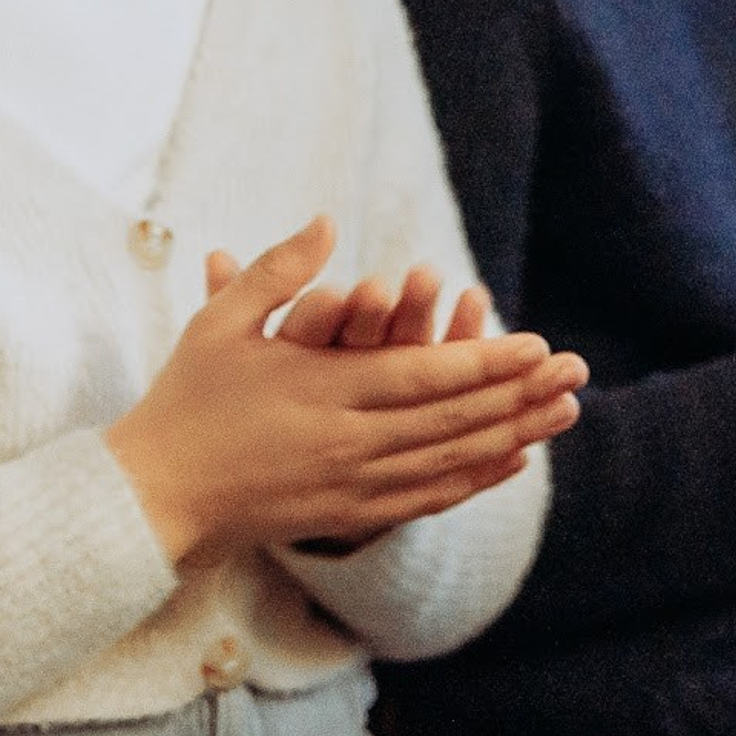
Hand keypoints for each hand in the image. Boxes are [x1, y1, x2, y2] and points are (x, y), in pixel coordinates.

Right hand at [104, 220, 585, 565]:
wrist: (159, 493)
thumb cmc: (188, 397)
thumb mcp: (222, 321)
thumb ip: (279, 271)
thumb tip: (328, 220)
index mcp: (322, 391)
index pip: (423, 376)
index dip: (484, 362)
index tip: (536, 344)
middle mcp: (349, 443)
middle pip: (453, 420)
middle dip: (519, 395)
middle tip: (575, 373)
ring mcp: (354, 486)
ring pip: (451, 461)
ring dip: (512, 435)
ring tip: (562, 413)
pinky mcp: (351, 515)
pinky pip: (429, 497)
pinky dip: (475, 478)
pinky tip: (510, 460)